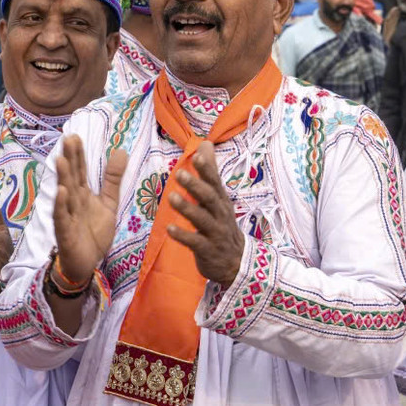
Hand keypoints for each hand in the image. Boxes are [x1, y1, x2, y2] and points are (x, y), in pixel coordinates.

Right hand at [52, 135, 126, 284]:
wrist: (86, 263)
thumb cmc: (93, 232)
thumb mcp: (108, 203)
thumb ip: (112, 180)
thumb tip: (120, 151)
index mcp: (82, 194)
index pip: (80, 171)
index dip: (78, 155)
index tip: (74, 136)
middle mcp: (72, 202)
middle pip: (71, 178)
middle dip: (70, 159)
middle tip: (68, 138)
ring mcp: (67, 216)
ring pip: (65, 195)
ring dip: (62, 178)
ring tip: (61, 160)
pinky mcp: (65, 233)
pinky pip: (62, 218)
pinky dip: (61, 206)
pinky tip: (61, 193)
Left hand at [168, 142, 245, 288]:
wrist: (236, 262)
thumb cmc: (222, 225)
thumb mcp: (218, 198)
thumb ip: (210, 172)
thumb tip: (205, 143)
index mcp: (220, 201)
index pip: (215, 182)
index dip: (207, 169)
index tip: (197, 156)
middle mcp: (220, 214)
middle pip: (210, 198)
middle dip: (196, 186)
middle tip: (180, 173)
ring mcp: (215, 233)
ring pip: (202, 219)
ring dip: (187, 208)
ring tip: (171, 197)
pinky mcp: (208, 250)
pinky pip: (195, 242)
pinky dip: (183, 235)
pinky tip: (169, 229)